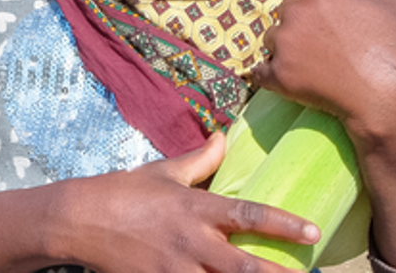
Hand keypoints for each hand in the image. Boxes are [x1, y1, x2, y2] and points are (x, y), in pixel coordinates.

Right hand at [57, 131, 319, 272]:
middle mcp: (192, 242)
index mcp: (196, 208)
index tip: (313, 231)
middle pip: (243, 266)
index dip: (283, 223)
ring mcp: (175, 271)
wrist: (83, 220)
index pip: (248, 214)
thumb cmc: (128, 191)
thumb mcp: (166, 170)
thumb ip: (201, 158)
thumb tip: (224, 136)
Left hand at [253, 0, 395, 144]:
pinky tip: (279, 77)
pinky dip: (267, 74)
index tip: (332, 22)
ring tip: (309, 63)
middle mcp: (296, 13)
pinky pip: (260, 71)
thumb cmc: (393, 48)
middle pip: (286, 12)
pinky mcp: (278, 75)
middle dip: (299, 23)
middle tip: (322, 43)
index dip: (318, 5)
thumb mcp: (393, 0)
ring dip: (284, 46)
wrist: (386, 97)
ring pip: (272, 38)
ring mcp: (284, 44)